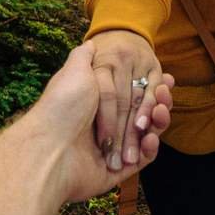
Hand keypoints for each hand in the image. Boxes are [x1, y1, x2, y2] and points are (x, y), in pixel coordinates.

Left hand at [20, 41, 173, 203]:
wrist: (49, 147)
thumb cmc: (62, 106)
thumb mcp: (74, 71)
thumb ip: (85, 57)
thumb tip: (91, 43)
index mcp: (95, 105)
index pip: (130, 95)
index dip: (148, 86)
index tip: (164, 78)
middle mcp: (103, 127)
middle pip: (141, 115)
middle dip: (156, 103)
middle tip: (164, 93)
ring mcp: (112, 150)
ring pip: (145, 136)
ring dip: (157, 122)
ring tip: (160, 111)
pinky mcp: (117, 171)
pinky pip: (142, 160)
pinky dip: (151, 148)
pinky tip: (152, 136)